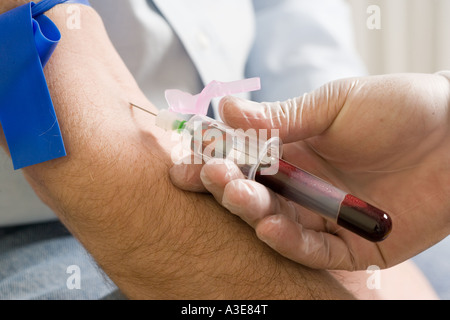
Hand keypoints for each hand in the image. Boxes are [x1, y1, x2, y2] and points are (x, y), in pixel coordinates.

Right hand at [170, 73, 449, 269]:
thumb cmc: (397, 109)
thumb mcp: (334, 105)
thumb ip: (281, 117)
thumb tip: (226, 108)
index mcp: (294, 150)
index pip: (243, 159)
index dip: (215, 159)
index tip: (186, 160)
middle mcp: (303, 186)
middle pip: (255, 193)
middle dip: (227, 185)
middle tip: (212, 175)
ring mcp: (325, 216)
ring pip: (277, 223)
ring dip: (252, 213)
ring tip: (236, 194)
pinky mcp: (351, 245)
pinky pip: (314, 250)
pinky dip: (290, 242)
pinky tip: (269, 228)